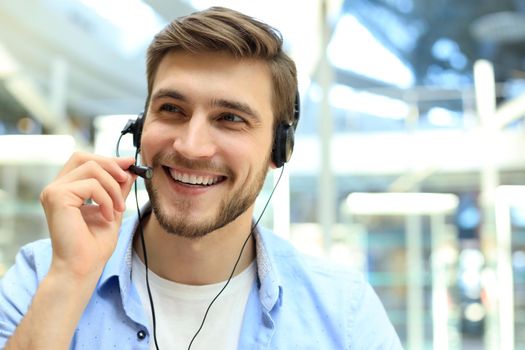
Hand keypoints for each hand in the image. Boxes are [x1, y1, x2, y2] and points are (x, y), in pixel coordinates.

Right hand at [40, 152, 136, 279]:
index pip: (84, 161)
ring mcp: (54, 191)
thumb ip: (117, 188)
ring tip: (118, 209)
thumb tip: (128, 168)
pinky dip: (107, 199)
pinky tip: (108, 216)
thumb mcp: (112, 209)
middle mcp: (56, 188)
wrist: (83, 267)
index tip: (130, 164)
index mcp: (66, 190)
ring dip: (113, 188)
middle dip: (111, 165)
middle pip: (84, 158)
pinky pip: (91, 185)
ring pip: (92, 169)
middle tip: (128, 179)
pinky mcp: (57, 197)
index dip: (108, 159)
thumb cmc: (94, 245)